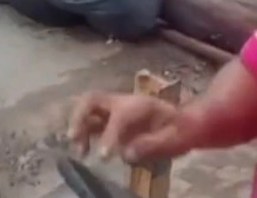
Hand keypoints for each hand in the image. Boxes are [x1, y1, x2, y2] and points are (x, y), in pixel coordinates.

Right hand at [68, 92, 191, 162]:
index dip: (109, 136)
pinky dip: (81, 131)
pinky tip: (83, 149)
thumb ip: (151, 144)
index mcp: (139, 105)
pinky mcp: (108, 118)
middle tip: (74, 138)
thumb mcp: (174, 137)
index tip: (104, 156)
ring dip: (77, 126)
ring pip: (86, 108)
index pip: (118, 117)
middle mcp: (121, 102)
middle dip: (79, 117)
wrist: (183, 122)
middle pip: (92, 100)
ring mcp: (113, 108)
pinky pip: (89, 120)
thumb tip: (126, 154)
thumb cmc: (179, 129)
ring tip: (78, 149)